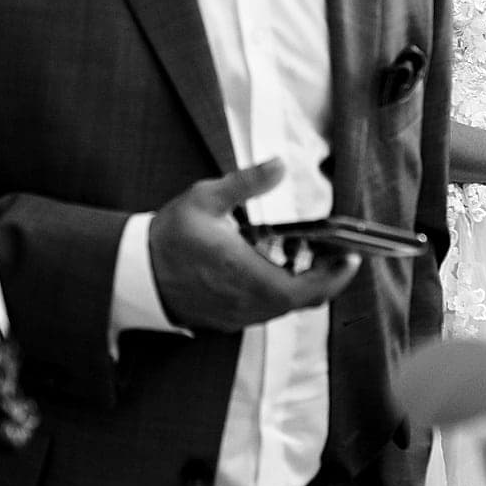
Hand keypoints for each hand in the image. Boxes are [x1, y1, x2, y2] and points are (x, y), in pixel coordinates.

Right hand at [149, 159, 360, 332]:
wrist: (133, 273)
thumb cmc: (169, 235)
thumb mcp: (206, 198)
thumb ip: (247, 183)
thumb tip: (279, 165)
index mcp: (247, 275)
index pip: (307, 289)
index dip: (335, 277)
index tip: (352, 258)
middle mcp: (246, 303)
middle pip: (302, 300)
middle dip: (322, 276)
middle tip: (333, 251)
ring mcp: (236, 316)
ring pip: (283, 306)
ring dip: (298, 282)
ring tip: (296, 251)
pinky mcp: (225, 320)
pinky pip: (263, 310)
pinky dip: (276, 290)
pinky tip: (267, 264)